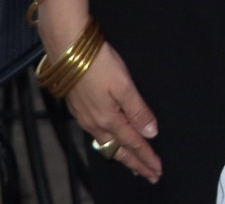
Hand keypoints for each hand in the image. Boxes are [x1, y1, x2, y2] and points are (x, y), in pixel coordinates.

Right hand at [64, 43, 161, 183]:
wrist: (67, 48)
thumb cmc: (98, 63)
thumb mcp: (124, 86)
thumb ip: (137, 110)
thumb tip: (151, 133)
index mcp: (109, 119)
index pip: (133, 143)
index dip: (146, 158)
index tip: (157, 171)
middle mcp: (95, 123)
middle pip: (118, 150)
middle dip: (135, 163)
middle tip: (149, 175)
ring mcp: (84, 116)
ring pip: (105, 143)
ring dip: (121, 155)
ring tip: (132, 163)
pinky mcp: (77, 108)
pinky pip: (96, 134)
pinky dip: (108, 143)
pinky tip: (109, 140)